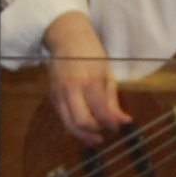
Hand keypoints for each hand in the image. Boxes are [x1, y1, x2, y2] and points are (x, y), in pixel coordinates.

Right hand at [41, 11, 128, 144]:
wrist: (67, 37)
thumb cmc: (91, 53)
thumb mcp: (107, 73)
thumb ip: (113, 100)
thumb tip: (123, 121)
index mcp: (90, 80)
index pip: (101, 111)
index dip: (111, 123)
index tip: (119, 126)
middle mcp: (72, 88)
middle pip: (82, 122)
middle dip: (95, 132)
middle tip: (105, 133)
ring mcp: (60, 93)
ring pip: (69, 124)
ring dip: (83, 135)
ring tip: (95, 138)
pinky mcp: (53, 96)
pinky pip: (63, 117)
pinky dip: (74, 126)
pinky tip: (84, 127)